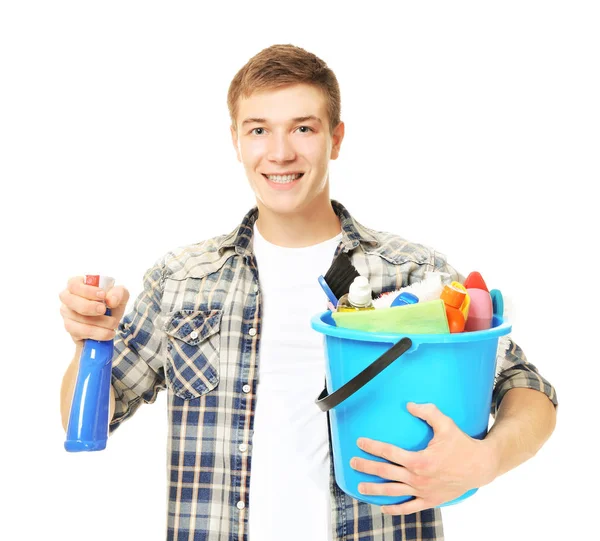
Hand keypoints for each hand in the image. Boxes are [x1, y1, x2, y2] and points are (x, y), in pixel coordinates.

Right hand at [59, 276, 129, 345]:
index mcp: (77, 285)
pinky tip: (108, 333)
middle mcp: (68, 299)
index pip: (74, 284)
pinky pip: (78, 332)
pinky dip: (96, 333)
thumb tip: (111, 300)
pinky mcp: (71, 329)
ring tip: (113, 323)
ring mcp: (67, 315)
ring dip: (98, 322)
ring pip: (76, 318)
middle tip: (103, 309)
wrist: (110, 324)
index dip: (87, 290)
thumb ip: (119, 293)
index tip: (103, 295)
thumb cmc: (111, 304)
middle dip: (88, 306)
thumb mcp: (120, 295)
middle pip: (69, 300)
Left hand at [350, 402, 498, 514]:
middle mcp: (418, 478)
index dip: (372, 447)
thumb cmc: (462, 445)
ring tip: (360, 487)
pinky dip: (395, 509)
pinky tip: (384, 507)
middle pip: (386, 472)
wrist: (481, 467)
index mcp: (419, 460)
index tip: (360, 442)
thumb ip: (428, 412)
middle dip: (367, 467)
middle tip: (353, 462)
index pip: (389, 452)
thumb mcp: (446, 424)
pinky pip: (409, 507)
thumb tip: (409, 405)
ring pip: (393, 492)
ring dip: (375, 490)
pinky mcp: (430, 500)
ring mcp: (423, 491)